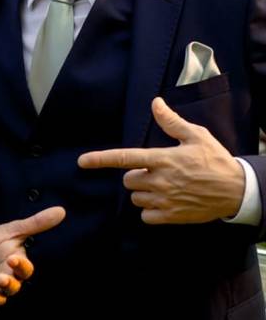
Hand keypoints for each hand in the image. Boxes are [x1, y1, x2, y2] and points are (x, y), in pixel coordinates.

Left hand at [0, 206, 64, 308]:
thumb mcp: (11, 231)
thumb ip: (35, 224)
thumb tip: (61, 210)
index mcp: (17, 266)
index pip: (25, 269)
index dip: (21, 266)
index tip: (12, 258)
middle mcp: (8, 280)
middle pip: (13, 287)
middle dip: (8, 284)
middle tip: (1, 278)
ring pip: (0, 298)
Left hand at [78, 97, 244, 223]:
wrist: (238, 190)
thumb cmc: (216, 160)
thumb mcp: (196, 136)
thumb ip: (171, 122)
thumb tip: (155, 103)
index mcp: (163, 159)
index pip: (124, 158)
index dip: (101, 159)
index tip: (83, 162)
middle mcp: (160, 180)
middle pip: (127, 180)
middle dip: (135, 176)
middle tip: (154, 173)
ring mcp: (165, 200)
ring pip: (135, 198)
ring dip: (143, 193)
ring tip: (163, 187)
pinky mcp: (171, 216)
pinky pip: (145, 216)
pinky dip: (150, 211)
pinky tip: (164, 203)